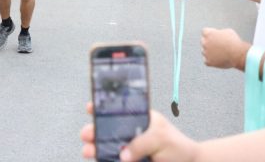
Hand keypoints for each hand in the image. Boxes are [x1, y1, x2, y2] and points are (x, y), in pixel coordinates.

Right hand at [80, 104, 197, 160]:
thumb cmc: (178, 148)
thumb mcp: (160, 138)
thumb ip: (141, 143)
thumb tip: (123, 155)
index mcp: (139, 119)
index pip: (118, 110)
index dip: (103, 107)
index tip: (91, 107)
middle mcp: (132, 133)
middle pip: (108, 129)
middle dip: (94, 130)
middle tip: (86, 134)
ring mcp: (129, 149)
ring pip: (107, 147)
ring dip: (95, 148)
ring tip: (88, 151)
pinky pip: (113, 160)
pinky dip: (105, 159)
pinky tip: (98, 159)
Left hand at [201, 27, 247, 69]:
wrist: (238, 55)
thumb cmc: (234, 42)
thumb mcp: (227, 31)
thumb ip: (218, 33)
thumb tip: (217, 35)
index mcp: (208, 33)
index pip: (205, 32)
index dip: (211, 34)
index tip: (217, 37)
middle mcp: (204, 42)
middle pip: (204, 41)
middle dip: (209, 43)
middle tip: (219, 46)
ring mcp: (205, 52)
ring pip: (204, 51)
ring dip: (210, 52)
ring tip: (221, 53)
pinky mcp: (207, 61)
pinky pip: (206, 60)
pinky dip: (211, 60)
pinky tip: (219, 59)